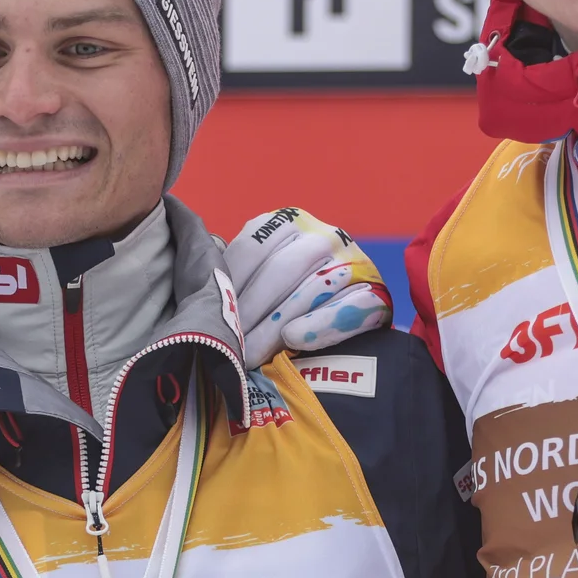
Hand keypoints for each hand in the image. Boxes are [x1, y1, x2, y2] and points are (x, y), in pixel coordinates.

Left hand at [224, 208, 392, 368]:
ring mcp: (354, 261)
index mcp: (289, 222)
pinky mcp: (377, 292)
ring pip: (311, 290)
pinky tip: (295, 338)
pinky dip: (321, 323)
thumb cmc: (291, 293)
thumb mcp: (264, 271)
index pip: (252, 248)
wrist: (351, 304)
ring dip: (275, 326)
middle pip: (280, 271)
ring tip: (250, 355)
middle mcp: (324, 234)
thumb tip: (200, 294)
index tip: (210, 319)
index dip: (230, 286)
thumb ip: (236, 274)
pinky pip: (350, 308)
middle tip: (228, 345)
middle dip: (249, 311)